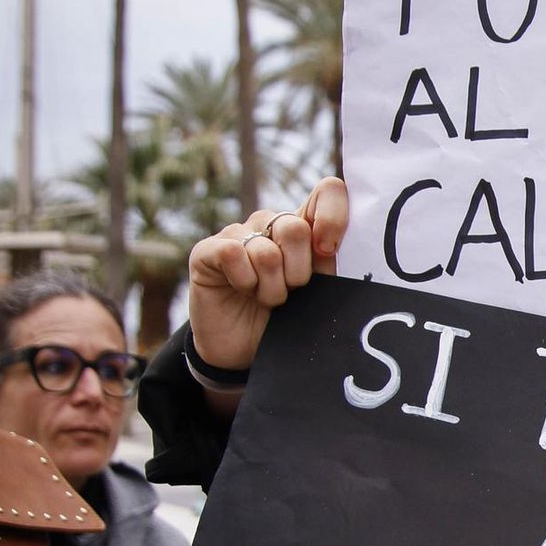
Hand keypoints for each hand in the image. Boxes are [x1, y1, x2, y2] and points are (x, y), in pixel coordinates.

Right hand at [187, 178, 348, 375]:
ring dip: (270, 288)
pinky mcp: (208, 250)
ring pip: (266, 251)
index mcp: (304, 228)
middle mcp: (271, 224)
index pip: (328, 191)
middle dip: (298, 273)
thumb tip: (337, 246)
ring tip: (265, 300)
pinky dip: (244, 282)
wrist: (243, 354)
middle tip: (291, 292)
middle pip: (295, 228)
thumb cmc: (286, 321)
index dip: (333, 217)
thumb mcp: (316, 294)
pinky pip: (233, 254)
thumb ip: (329, 266)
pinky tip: (241, 291)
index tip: (328, 251)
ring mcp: (237, 233)